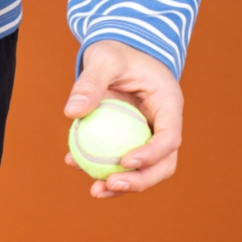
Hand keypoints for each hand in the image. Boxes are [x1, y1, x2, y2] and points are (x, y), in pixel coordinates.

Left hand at [64, 39, 182, 198]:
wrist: (119, 51)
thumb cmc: (115, 50)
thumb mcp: (103, 58)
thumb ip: (90, 83)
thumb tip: (71, 112)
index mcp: (169, 103)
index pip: (170, 137)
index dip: (151, 154)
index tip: (124, 162)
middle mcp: (164, 124)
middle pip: (164, 163)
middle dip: (141, 180)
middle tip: (110, 184)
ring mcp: (150, 136)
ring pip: (145, 170)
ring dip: (123, 185)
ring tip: (95, 191)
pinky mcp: (131, 141)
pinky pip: (120, 161)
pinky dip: (101, 168)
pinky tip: (73, 164)